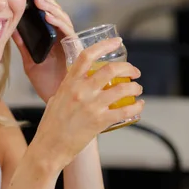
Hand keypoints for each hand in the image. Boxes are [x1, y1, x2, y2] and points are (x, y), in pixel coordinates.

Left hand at [12, 0, 76, 101]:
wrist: (58, 104)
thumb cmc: (48, 85)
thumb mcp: (31, 62)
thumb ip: (24, 46)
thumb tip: (11, 30)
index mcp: (54, 39)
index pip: (49, 15)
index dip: (42, 0)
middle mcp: (64, 39)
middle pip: (57, 13)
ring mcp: (71, 43)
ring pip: (63, 19)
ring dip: (50, 8)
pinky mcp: (76, 50)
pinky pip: (68, 33)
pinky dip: (57, 23)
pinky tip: (47, 16)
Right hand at [30, 38, 144, 171]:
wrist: (49, 147)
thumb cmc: (51, 124)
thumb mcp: (57, 97)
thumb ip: (70, 87)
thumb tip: (81, 81)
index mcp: (69, 82)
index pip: (87, 56)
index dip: (104, 45)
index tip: (116, 42)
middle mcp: (81, 91)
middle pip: (111, 69)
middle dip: (128, 68)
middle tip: (134, 72)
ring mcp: (91, 106)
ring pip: (122, 89)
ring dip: (135, 88)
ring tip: (137, 89)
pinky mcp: (100, 122)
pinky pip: (125, 111)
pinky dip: (137, 107)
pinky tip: (139, 106)